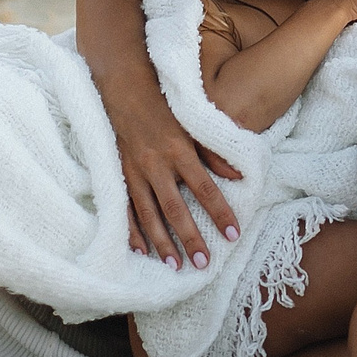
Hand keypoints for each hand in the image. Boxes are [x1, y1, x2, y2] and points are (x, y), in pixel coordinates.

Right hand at [112, 85, 243, 269]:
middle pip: (175, 208)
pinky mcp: (118, 176)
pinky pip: (124, 210)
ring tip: (175, 266)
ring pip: (149, 215)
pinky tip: (142, 251)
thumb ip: (214, 153)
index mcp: (179, 150)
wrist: (124, 91)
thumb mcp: (193, 125)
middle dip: (190, 237)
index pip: (205, 187)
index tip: (233, 234)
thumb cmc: (165, 108)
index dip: (220, 212)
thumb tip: (238, 175)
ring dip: (162, 242)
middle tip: (203, 263)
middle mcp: (156, 164)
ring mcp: (134, 172)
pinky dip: (132, 232)